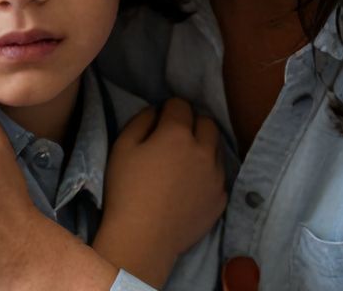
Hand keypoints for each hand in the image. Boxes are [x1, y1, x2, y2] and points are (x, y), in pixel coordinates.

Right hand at [93, 98, 226, 286]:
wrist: (143, 238)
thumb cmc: (126, 190)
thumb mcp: (122, 147)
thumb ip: (141, 120)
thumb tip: (156, 111)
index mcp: (177, 134)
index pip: (180, 105)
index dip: (168, 109)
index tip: (160, 120)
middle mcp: (203, 150)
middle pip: (206, 122)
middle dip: (191, 123)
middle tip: (174, 138)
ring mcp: (216, 176)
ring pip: (217, 147)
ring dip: (203, 146)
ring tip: (184, 161)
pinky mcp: (221, 198)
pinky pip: (219, 175)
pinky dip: (208, 172)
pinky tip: (190, 184)